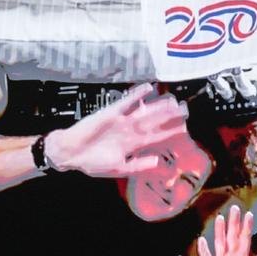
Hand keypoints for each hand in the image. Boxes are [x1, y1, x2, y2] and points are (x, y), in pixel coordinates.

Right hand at [44, 84, 189, 178]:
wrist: (71, 154)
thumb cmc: (93, 162)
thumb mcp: (118, 167)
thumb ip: (138, 164)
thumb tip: (158, 162)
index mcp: (134, 143)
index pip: (156, 136)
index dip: (170, 131)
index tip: (185, 128)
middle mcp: (131, 130)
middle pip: (155, 121)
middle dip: (170, 116)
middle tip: (185, 109)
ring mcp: (122, 121)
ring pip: (145, 111)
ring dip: (158, 105)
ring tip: (173, 100)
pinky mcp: (111, 113)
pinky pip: (126, 102)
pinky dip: (137, 95)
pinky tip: (148, 88)